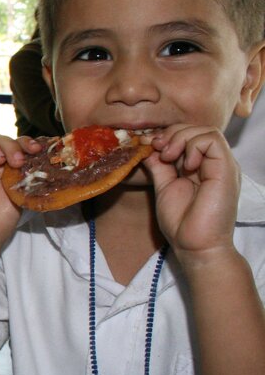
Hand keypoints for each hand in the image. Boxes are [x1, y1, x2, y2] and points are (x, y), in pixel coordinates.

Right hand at [0, 133, 39, 246]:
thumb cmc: (1, 219)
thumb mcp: (20, 190)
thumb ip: (25, 171)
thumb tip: (40, 154)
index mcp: (3, 167)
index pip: (12, 143)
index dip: (24, 142)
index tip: (36, 149)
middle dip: (10, 144)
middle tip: (18, 160)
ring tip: (1, 159)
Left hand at [142, 125, 239, 260]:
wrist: (194, 246)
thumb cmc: (181, 223)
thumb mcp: (164, 186)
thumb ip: (159, 166)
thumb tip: (147, 146)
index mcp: (200, 167)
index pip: (187, 136)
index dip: (166, 136)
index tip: (148, 146)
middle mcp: (213, 163)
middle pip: (197, 129)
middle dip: (172, 134)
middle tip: (157, 149)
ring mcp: (221, 165)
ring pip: (206, 130)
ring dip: (181, 138)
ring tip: (169, 157)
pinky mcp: (226, 169)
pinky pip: (212, 140)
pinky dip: (193, 146)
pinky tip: (185, 165)